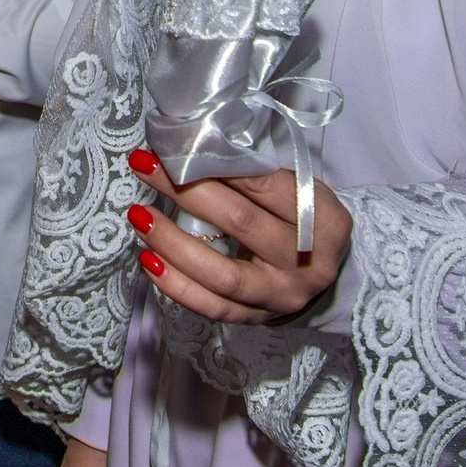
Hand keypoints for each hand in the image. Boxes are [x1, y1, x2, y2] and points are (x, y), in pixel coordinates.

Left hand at [125, 152, 350, 325]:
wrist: (325, 275)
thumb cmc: (305, 221)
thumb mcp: (302, 190)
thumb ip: (260, 176)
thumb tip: (195, 153)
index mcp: (325, 220)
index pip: (265, 185)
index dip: (218, 164)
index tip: (177, 147)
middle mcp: (308, 263)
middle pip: (239, 222)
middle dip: (186, 191)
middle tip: (146, 167)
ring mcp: (282, 296)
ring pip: (222, 274)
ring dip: (173, 242)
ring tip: (140, 216)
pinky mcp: (257, 319)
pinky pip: (212, 307)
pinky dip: (177, 285)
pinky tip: (150, 260)